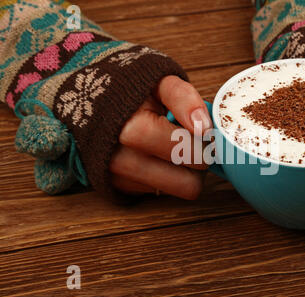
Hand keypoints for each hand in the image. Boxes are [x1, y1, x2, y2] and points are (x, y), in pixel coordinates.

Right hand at [109, 76, 212, 198]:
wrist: (82, 99)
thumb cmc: (129, 90)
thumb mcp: (157, 80)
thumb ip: (184, 98)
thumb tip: (204, 128)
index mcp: (134, 130)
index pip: (192, 156)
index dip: (207, 146)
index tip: (205, 133)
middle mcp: (121, 160)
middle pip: (188, 183)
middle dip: (198, 162)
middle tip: (191, 141)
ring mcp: (118, 178)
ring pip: (178, 192)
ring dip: (185, 172)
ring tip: (176, 148)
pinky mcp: (118, 187)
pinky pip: (160, 192)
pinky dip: (165, 176)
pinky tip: (156, 155)